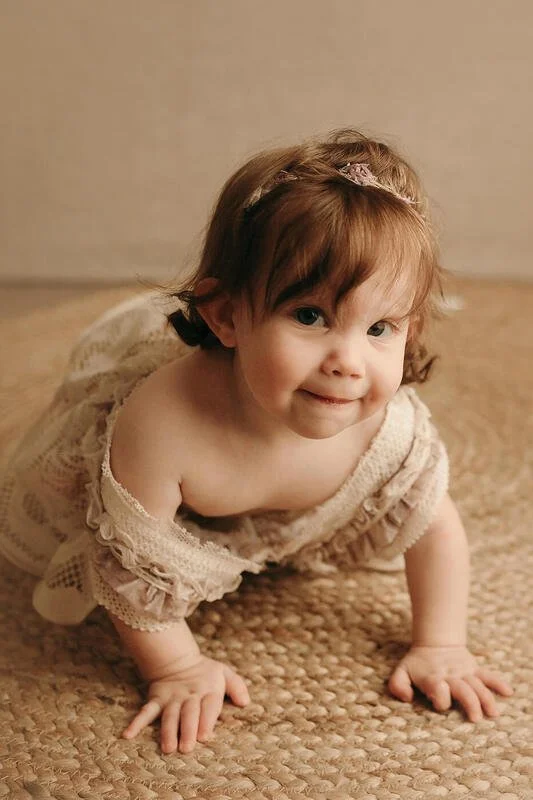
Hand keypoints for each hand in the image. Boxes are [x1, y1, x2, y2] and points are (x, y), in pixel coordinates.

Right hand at [122, 655, 249, 753]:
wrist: (177, 660)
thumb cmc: (205, 673)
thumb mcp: (224, 673)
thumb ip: (237, 686)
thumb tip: (245, 703)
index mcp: (207, 690)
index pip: (208, 705)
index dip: (207, 719)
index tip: (205, 735)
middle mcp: (189, 695)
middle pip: (188, 713)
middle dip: (188, 729)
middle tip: (187, 747)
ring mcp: (171, 698)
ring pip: (169, 715)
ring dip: (168, 731)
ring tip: (168, 748)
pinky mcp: (156, 699)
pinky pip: (146, 711)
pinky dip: (137, 722)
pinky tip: (128, 734)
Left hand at [388, 645, 512, 721]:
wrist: (435, 642)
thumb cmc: (417, 664)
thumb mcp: (401, 671)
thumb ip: (397, 686)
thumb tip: (406, 699)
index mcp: (432, 678)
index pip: (437, 688)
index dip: (439, 695)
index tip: (442, 702)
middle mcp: (450, 676)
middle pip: (462, 689)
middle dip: (469, 703)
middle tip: (475, 719)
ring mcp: (464, 672)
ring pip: (478, 685)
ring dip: (486, 698)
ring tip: (493, 713)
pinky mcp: (473, 669)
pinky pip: (488, 675)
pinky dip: (498, 683)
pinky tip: (508, 692)